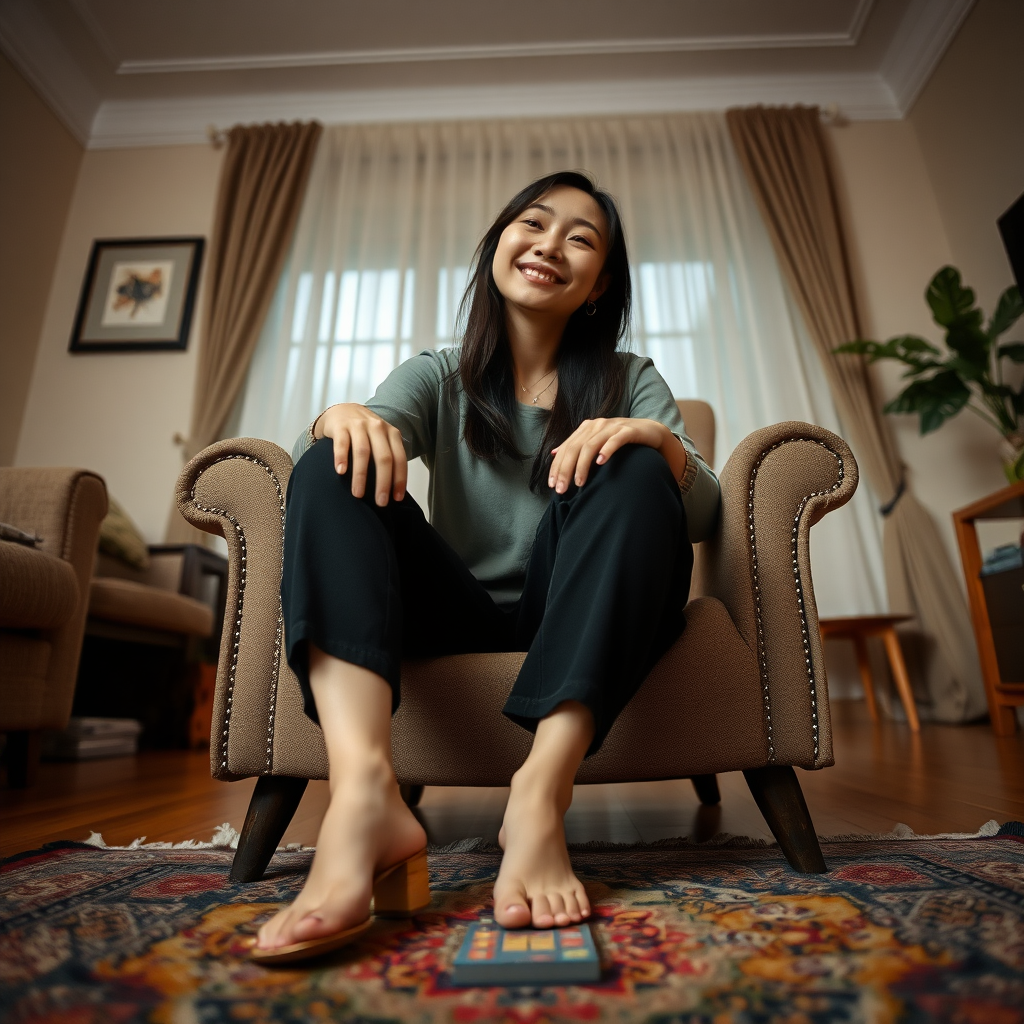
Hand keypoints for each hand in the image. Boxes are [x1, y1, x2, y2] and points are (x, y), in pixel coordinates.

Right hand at [315, 404, 407, 504]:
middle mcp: (377, 427)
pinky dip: (341, 458)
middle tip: (380, 502)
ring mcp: (358, 425)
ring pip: (363, 452)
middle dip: (383, 482)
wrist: (343, 410)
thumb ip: (388, 457)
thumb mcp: (381, 440)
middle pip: (383, 458)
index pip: (399, 459)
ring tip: (358, 494)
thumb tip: (393, 492)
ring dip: (361, 475)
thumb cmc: (365, 433)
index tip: (396, 499)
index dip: (399, 479)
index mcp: (391, 433)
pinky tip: (340, 472)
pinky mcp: (340, 425)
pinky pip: (342, 443)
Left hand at [548, 417, 680, 492]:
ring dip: (583, 465)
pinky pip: (615, 440)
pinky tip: (601, 463)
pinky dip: (607, 450)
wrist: (649, 431)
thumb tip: (553, 453)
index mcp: (586, 428)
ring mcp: (612, 427)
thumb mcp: (596, 441)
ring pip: (591, 445)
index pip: (566, 448)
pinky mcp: (628, 431)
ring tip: (579, 483)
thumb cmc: (620, 439)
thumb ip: (576, 446)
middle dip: (566, 470)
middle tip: (562, 490)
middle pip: (575, 448)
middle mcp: (597, 425)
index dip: (557, 466)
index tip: (552, 485)